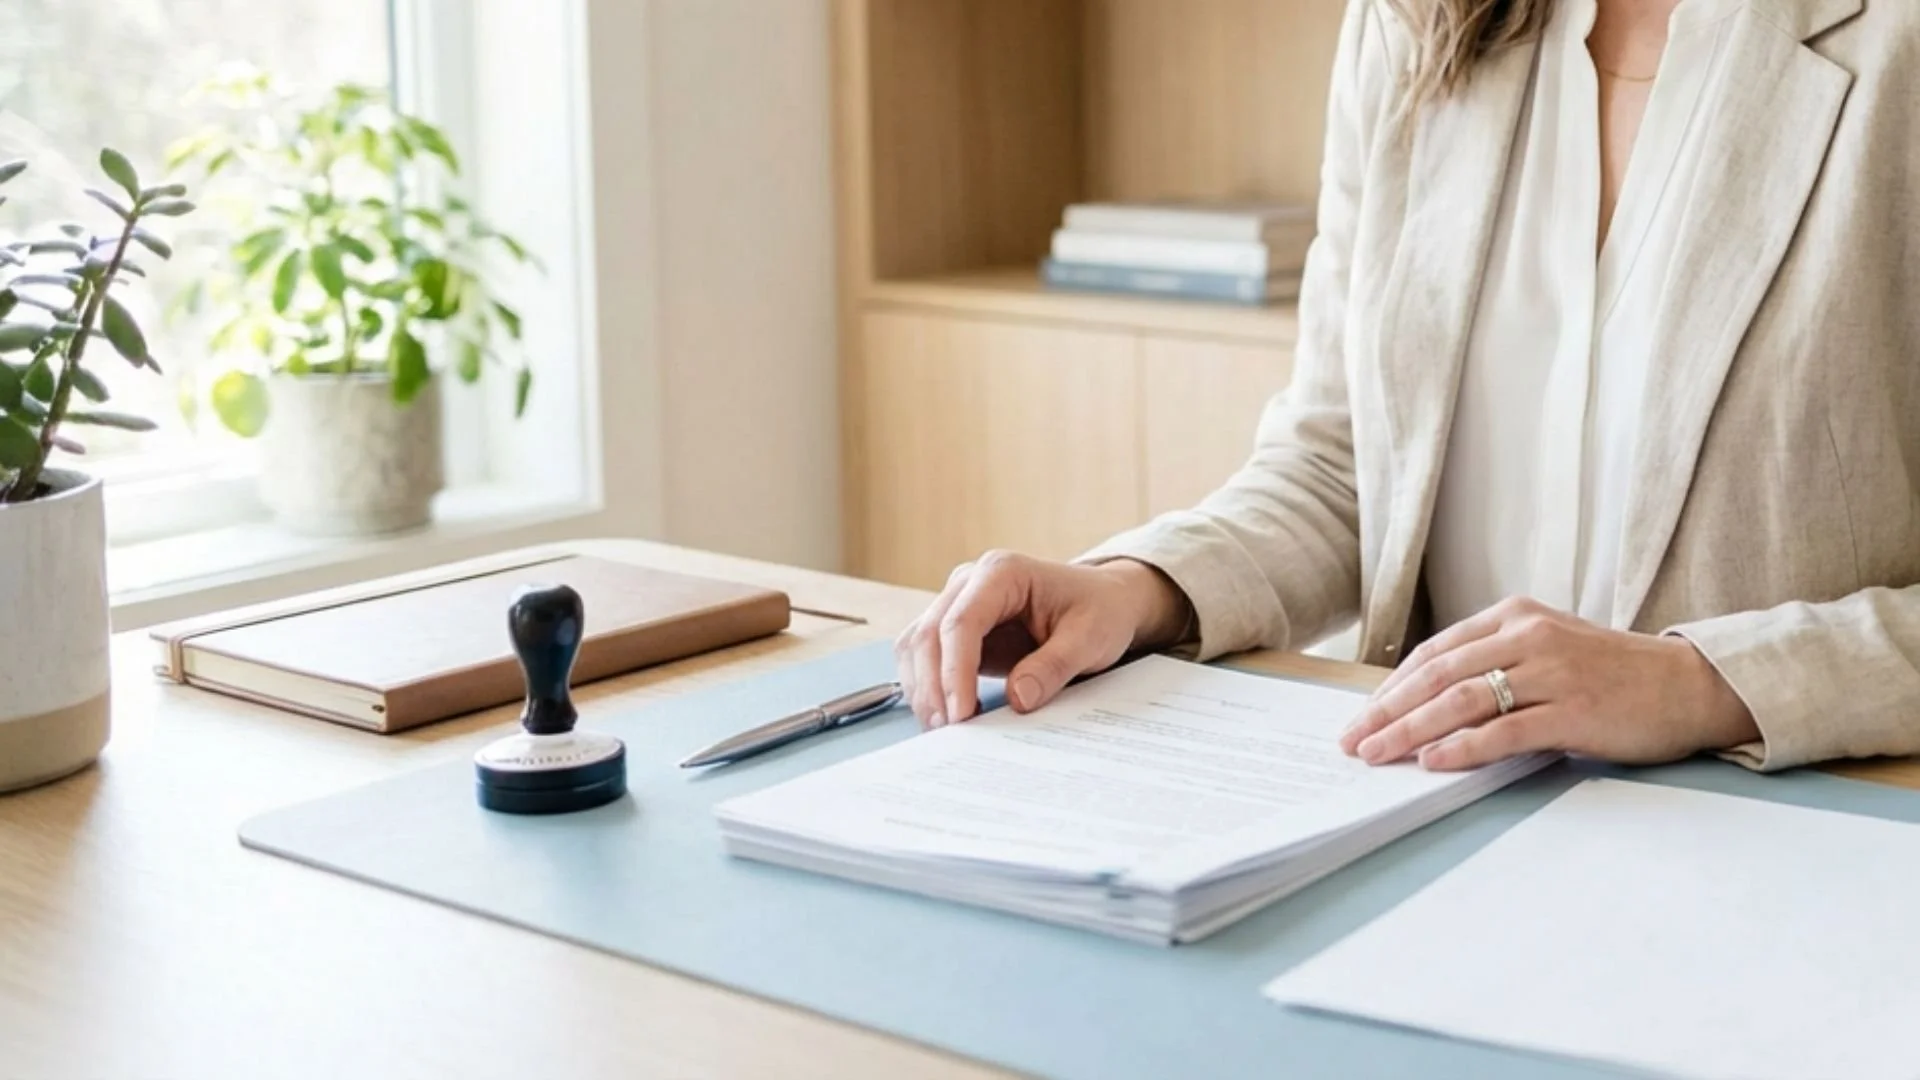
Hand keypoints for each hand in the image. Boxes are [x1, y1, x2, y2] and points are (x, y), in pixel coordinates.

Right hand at [894, 552, 1190, 727]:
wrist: (1104, 603)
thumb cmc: (1099, 611)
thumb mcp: (1091, 638)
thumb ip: (1054, 666)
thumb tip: (1019, 698)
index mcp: (1002, 573)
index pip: (961, 622)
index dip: (955, 670)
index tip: (961, 714)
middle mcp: (970, 583)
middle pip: (929, 634)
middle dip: (933, 686)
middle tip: (947, 731)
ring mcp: (958, 604)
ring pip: (917, 645)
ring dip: (923, 689)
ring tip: (943, 731)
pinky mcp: (955, 630)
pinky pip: (925, 657)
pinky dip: (929, 688)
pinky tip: (947, 716)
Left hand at [1338, 597, 1759, 769]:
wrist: (1689, 685)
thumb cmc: (1612, 674)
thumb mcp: (1546, 650)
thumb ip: (1494, 666)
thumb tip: (1428, 708)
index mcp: (1514, 616)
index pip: (1435, 652)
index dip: (1391, 687)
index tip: (1361, 717)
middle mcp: (1527, 637)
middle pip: (1438, 675)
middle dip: (1387, 711)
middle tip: (1353, 741)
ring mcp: (1551, 672)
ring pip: (1461, 700)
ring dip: (1411, 730)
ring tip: (1378, 754)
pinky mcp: (1574, 711)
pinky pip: (1505, 729)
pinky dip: (1463, 747)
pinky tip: (1433, 761)